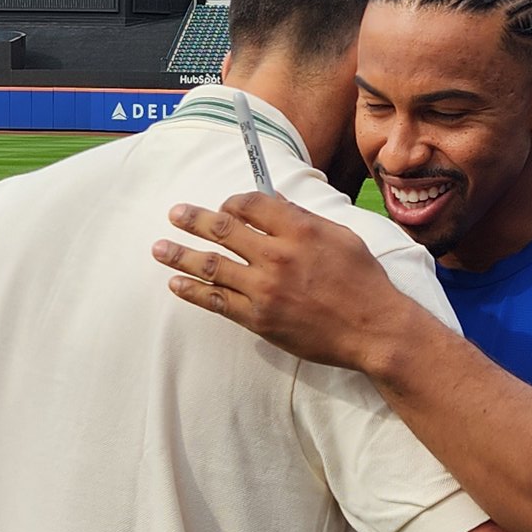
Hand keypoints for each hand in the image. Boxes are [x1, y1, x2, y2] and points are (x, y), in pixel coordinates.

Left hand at [152, 191, 410, 371]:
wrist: (372, 329)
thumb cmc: (362, 280)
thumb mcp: (341, 236)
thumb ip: (302, 218)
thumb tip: (272, 202)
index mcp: (299, 229)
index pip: (251, 203)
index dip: (232, 202)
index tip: (225, 206)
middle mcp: (277, 255)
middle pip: (223, 229)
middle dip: (194, 219)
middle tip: (175, 213)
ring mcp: (265, 289)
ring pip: (212, 265)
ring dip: (180, 254)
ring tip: (158, 247)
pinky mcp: (258, 318)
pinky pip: (217, 301)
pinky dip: (192, 291)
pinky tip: (176, 283)